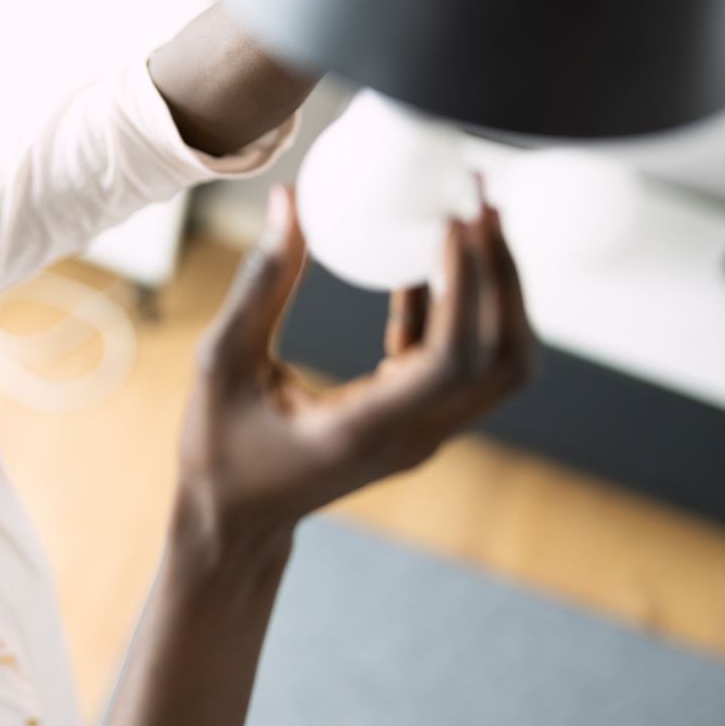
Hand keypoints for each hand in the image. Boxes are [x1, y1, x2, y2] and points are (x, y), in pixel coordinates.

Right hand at [174, 177, 537, 553]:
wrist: (236, 525)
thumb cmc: (219, 452)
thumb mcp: (221, 361)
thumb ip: (259, 284)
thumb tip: (289, 200)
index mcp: (367, 428)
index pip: (452, 358)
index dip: (467, 285)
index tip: (453, 219)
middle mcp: (413, 437)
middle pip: (504, 361)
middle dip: (505, 277)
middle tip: (481, 202)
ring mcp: (423, 434)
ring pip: (499, 365)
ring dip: (497, 293)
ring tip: (470, 221)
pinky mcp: (416, 422)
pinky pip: (460, 362)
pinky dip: (456, 308)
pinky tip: (419, 259)